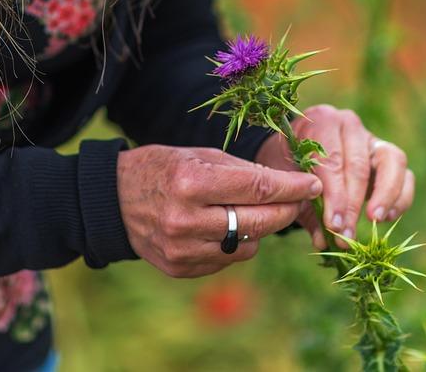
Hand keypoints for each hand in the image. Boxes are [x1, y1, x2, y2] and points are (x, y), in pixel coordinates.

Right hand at [116, 145, 322, 277]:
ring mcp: (183, 250)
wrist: (112, 201)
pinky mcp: (181, 269)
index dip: (291, 187)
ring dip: (259, 230)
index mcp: (192, 183)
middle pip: (259, 222)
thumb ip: (241, 171)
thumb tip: (285, 185)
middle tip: (298, 200)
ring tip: (248, 211)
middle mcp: (187, 220)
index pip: (257, 188)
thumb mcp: (198, 155)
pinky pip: (227, 260)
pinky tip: (224, 227)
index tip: (313, 184)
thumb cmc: (161, 168)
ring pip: (248, 246)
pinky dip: (235, 244)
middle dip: (286, 211)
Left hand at [254, 105, 414, 249]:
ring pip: (392, 161)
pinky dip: (401, 197)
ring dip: (385, 195)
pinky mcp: (389, 155)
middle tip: (347, 236)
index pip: (332, 162)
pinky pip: (405, 174)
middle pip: (359, 165)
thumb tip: (323, 239)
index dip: (334, 197)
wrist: (295, 152)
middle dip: (353, 205)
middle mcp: (350, 125)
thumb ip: (305, 208)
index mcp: (321, 122)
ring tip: (375, 221)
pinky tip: (386, 218)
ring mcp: (372, 138)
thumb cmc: (289, 165)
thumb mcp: (289, 181)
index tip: (334, 226)